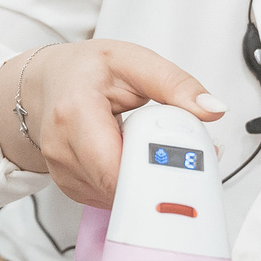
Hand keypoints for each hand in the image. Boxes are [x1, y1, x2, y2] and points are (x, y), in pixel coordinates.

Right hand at [0, 39, 225, 208]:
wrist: (48, 83)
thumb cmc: (85, 71)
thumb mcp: (134, 61)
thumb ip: (176, 84)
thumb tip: (212, 109)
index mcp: (75, 112)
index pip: (114, 167)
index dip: (152, 178)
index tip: (186, 174)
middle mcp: (62, 147)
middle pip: (118, 189)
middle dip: (158, 180)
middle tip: (184, 160)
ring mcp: (62, 171)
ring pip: (116, 199)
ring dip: (144, 184)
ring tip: (152, 152)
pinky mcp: (69, 186)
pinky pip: (108, 199)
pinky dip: (129, 186)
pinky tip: (133, 161)